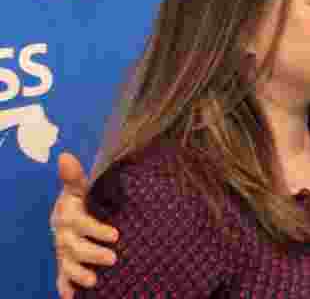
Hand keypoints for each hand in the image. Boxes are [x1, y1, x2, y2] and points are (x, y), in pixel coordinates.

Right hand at [51, 152, 118, 298]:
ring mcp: (63, 251)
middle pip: (72, 246)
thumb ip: (75, 176)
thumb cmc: (83, 199)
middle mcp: (63, 234)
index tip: (115, 235)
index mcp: (68, 214)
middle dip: (91, 254)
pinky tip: (71, 298)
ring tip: (94, 282)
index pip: (78, 222)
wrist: (75, 214)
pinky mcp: (65, 264)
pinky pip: (62, 278)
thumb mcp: (81, 187)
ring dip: (78, 274)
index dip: (95, 229)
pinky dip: (65, 288)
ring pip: (66, 264)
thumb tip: (65, 156)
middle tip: (113, 259)